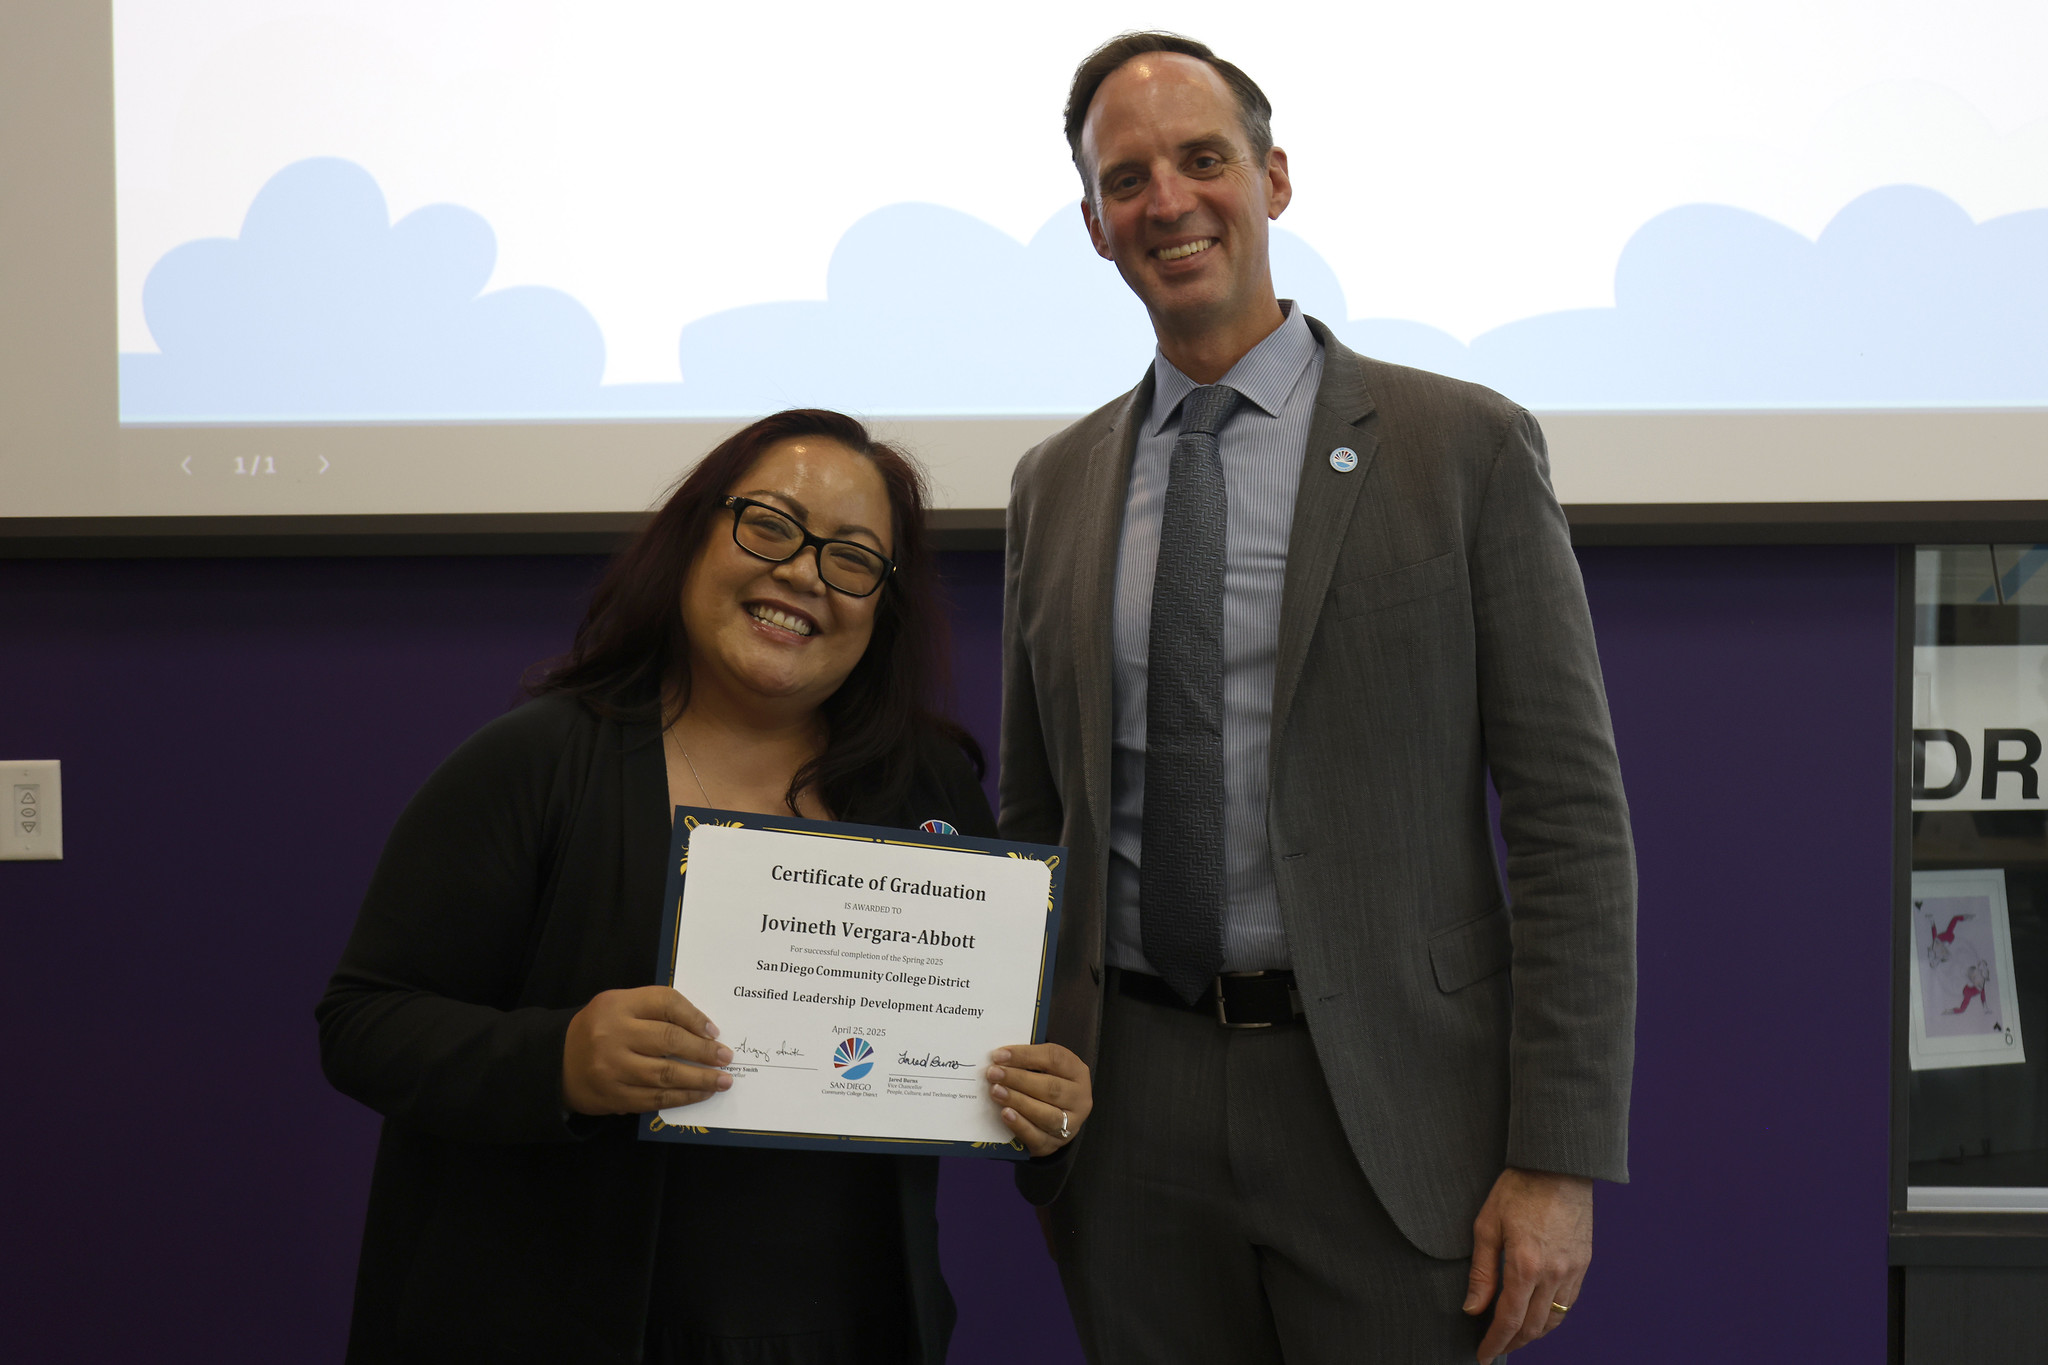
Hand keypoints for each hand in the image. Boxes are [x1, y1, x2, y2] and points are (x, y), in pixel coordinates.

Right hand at [561, 986, 732, 1114]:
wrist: (557, 1061)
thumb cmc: (599, 1029)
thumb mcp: (619, 1006)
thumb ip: (654, 1010)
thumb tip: (703, 1029)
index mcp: (616, 1004)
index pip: (665, 1003)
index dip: (695, 1017)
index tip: (715, 1032)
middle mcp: (613, 1034)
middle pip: (669, 1040)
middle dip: (703, 1051)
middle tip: (726, 1058)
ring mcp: (612, 1068)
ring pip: (665, 1074)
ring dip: (700, 1079)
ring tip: (722, 1080)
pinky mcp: (613, 1096)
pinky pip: (655, 1098)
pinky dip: (681, 1097)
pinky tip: (699, 1094)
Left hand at [986, 1043, 1091, 1156]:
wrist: (1053, 1118)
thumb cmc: (1045, 1084)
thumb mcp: (1045, 1069)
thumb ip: (1027, 1062)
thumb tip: (999, 1057)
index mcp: (1078, 1072)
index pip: (1054, 1058)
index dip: (1025, 1055)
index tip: (999, 1055)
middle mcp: (1079, 1098)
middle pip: (1051, 1087)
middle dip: (1018, 1079)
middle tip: (993, 1073)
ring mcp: (1070, 1124)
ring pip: (1046, 1114)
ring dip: (1018, 1101)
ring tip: (996, 1091)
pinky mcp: (1054, 1144)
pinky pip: (1037, 1136)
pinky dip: (1020, 1125)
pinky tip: (1005, 1114)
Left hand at [1463, 1167, 1591, 1359]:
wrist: (1558, 1165)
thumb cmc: (1518, 1189)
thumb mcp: (1487, 1225)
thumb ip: (1481, 1272)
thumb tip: (1473, 1309)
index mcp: (1525, 1265)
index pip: (1509, 1320)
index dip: (1495, 1342)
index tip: (1483, 1355)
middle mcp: (1553, 1274)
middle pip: (1533, 1326)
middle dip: (1512, 1342)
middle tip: (1494, 1347)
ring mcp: (1573, 1270)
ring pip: (1554, 1319)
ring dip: (1533, 1334)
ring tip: (1514, 1336)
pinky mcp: (1584, 1263)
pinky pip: (1569, 1303)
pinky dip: (1552, 1317)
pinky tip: (1538, 1315)